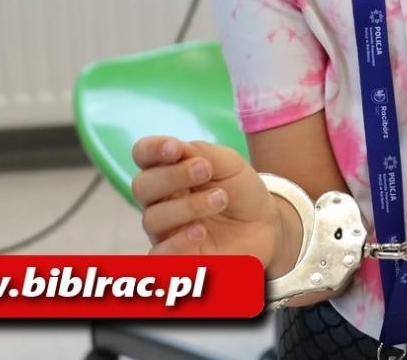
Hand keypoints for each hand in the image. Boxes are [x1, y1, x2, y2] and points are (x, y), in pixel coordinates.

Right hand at [131, 135, 279, 270]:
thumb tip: (175, 148)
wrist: (265, 225)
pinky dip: (177, 242)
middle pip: (142, 186)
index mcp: (169, 170)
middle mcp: (160, 201)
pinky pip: (159, 255)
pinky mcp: (176, 259)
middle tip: (206, 170)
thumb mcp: (229, 163)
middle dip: (173, 175)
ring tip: (220, 200)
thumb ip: (201, 153)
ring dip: (187, 206)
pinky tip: (200, 232)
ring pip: (153, 218)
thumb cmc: (240, 191)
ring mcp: (166, 231)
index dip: (151, 149)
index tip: (175, 148)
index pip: (143, 155)